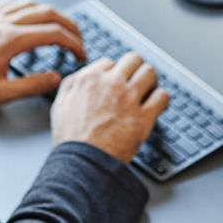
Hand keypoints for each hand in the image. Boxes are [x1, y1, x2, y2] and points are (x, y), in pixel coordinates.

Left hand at [0, 0, 85, 105]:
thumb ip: (31, 85)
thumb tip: (55, 78)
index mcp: (11, 40)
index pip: (54, 34)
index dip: (74, 43)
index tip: (81, 54)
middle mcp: (5, 23)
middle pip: (49, 13)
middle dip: (70, 25)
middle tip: (79, 39)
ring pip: (33, 5)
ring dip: (52, 14)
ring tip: (61, 27)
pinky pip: (14, 4)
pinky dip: (30, 7)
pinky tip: (31, 16)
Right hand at [50, 52, 170, 162]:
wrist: (82, 163)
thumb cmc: (71, 140)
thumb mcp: (60, 105)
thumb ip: (71, 86)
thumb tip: (81, 77)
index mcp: (89, 79)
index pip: (110, 62)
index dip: (115, 73)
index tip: (118, 82)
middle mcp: (111, 84)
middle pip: (133, 60)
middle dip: (136, 69)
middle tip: (137, 81)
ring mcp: (129, 98)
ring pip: (150, 73)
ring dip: (151, 81)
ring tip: (149, 90)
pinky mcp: (144, 116)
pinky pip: (162, 96)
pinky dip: (162, 99)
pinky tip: (157, 105)